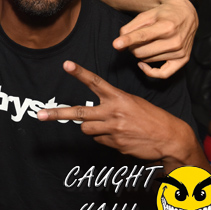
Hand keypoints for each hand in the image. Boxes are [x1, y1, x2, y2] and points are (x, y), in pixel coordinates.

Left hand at [37, 61, 196, 164]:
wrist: (171, 138)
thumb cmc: (152, 117)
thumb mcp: (133, 103)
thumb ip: (111, 104)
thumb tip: (93, 114)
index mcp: (119, 97)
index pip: (96, 82)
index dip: (80, 73)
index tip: (66, 64)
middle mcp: (113, 112)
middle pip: (79, 113)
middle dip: (57, 113)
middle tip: (40, 114)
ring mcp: (113, 130)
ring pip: (86, 129)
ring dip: (90, 128)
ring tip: (108, 126)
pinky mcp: (115, 144)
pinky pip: (99, 140)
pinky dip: (104, 138)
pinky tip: (119, 136)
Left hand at [112, 0, 196, 77]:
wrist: (186, 15)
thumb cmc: (163, 14)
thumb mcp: (145, 15)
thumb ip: (129, 28)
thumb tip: (117, 46)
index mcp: (167, 26)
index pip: (143, 36)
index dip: (128, 40)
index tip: (116, 44)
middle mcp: (176, 41)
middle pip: (141, 51)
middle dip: (132, 46)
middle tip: (135, 39)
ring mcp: (180, 52)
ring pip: (147, 60)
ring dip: (141, 53)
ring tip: (146, 43)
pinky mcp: (183, 60)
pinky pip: (163, 74)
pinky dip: (149, 71)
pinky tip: (142, 64)